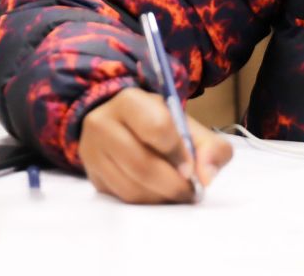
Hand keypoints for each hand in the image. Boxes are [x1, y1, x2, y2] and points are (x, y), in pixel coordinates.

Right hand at [77, 87, 233, 203]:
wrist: (125, 126)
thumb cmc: (160, 126)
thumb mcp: (188, 126)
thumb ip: (211, 147)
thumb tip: (206, 177)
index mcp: (129, 100)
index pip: (156, 127)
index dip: (179, 153)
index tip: (190, 168)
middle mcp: (102, 123)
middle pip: (142, 165)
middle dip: (173, 185)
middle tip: (190, 191)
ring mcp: (92, 152)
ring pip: (131, 188)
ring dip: (161, 198)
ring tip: (176, 193)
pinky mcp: (92, 177)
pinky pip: (123, 199)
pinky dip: (147, 203)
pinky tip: (158, 194)